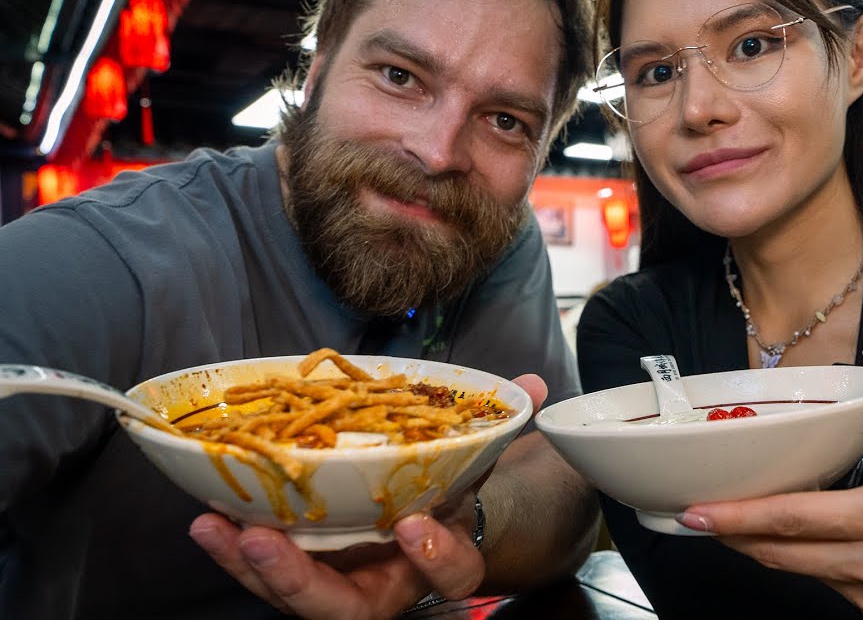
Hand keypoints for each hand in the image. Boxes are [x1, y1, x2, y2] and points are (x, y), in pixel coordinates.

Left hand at [190, 373, 549, 619]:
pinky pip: (264, 571)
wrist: (427, 521)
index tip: (415, 524)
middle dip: (301, 582)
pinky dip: (233, 548)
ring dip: (250, 566)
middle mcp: (387, 586)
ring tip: (215, 526)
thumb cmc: (448, 492)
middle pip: (346, 609)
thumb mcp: (478, 461)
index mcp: (440, 562)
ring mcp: (339, 584)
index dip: (435, 557)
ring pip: (293, 597)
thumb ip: (501, 428)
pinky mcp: (301, 570)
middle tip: (266, 541)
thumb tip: (535, 386)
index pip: (451, 575)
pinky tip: (206, 516)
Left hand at [677, 353, 862, 619]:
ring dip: (766, 552)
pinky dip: (806, 565)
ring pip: (803, 574)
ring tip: (736, 527)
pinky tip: (796, 545)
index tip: (698, 511)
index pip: (795, 520)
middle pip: (782, 556)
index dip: (740, 518)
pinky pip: (832, 587)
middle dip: (734, 537)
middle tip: (696, 517)